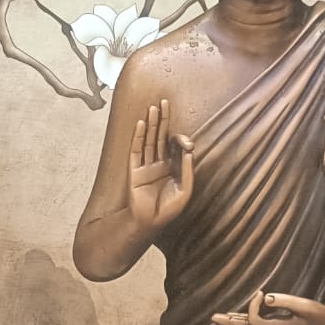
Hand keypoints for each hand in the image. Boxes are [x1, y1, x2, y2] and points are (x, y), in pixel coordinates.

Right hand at [128, 98, 193, 233]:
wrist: (149, 222)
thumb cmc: (168, 210)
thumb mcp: (185, 190)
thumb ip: (188, 170)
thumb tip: (189, 149)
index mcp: (172, 168)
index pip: (175, 147)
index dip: (179, 139)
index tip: (184, 140)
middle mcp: (159, 164)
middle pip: (161, 137)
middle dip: (163, 120)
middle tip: (165, 102)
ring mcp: (145, 166)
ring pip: (149, 140)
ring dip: (151, 124)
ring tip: (153, 107)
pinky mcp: (134, 170)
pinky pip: (136, 150)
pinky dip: (139, 136)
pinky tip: (141, 124)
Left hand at [212, 291, 324, 324]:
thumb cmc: (320, 316)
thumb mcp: (304, 306)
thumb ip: (284, 301)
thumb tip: (265, 297)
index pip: (254, 321)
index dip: (252, 306)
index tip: (261, 292)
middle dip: (230, 322)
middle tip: (213, 318)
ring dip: (237, 322)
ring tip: (222, 318)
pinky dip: (248, 320)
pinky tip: (242, 318)